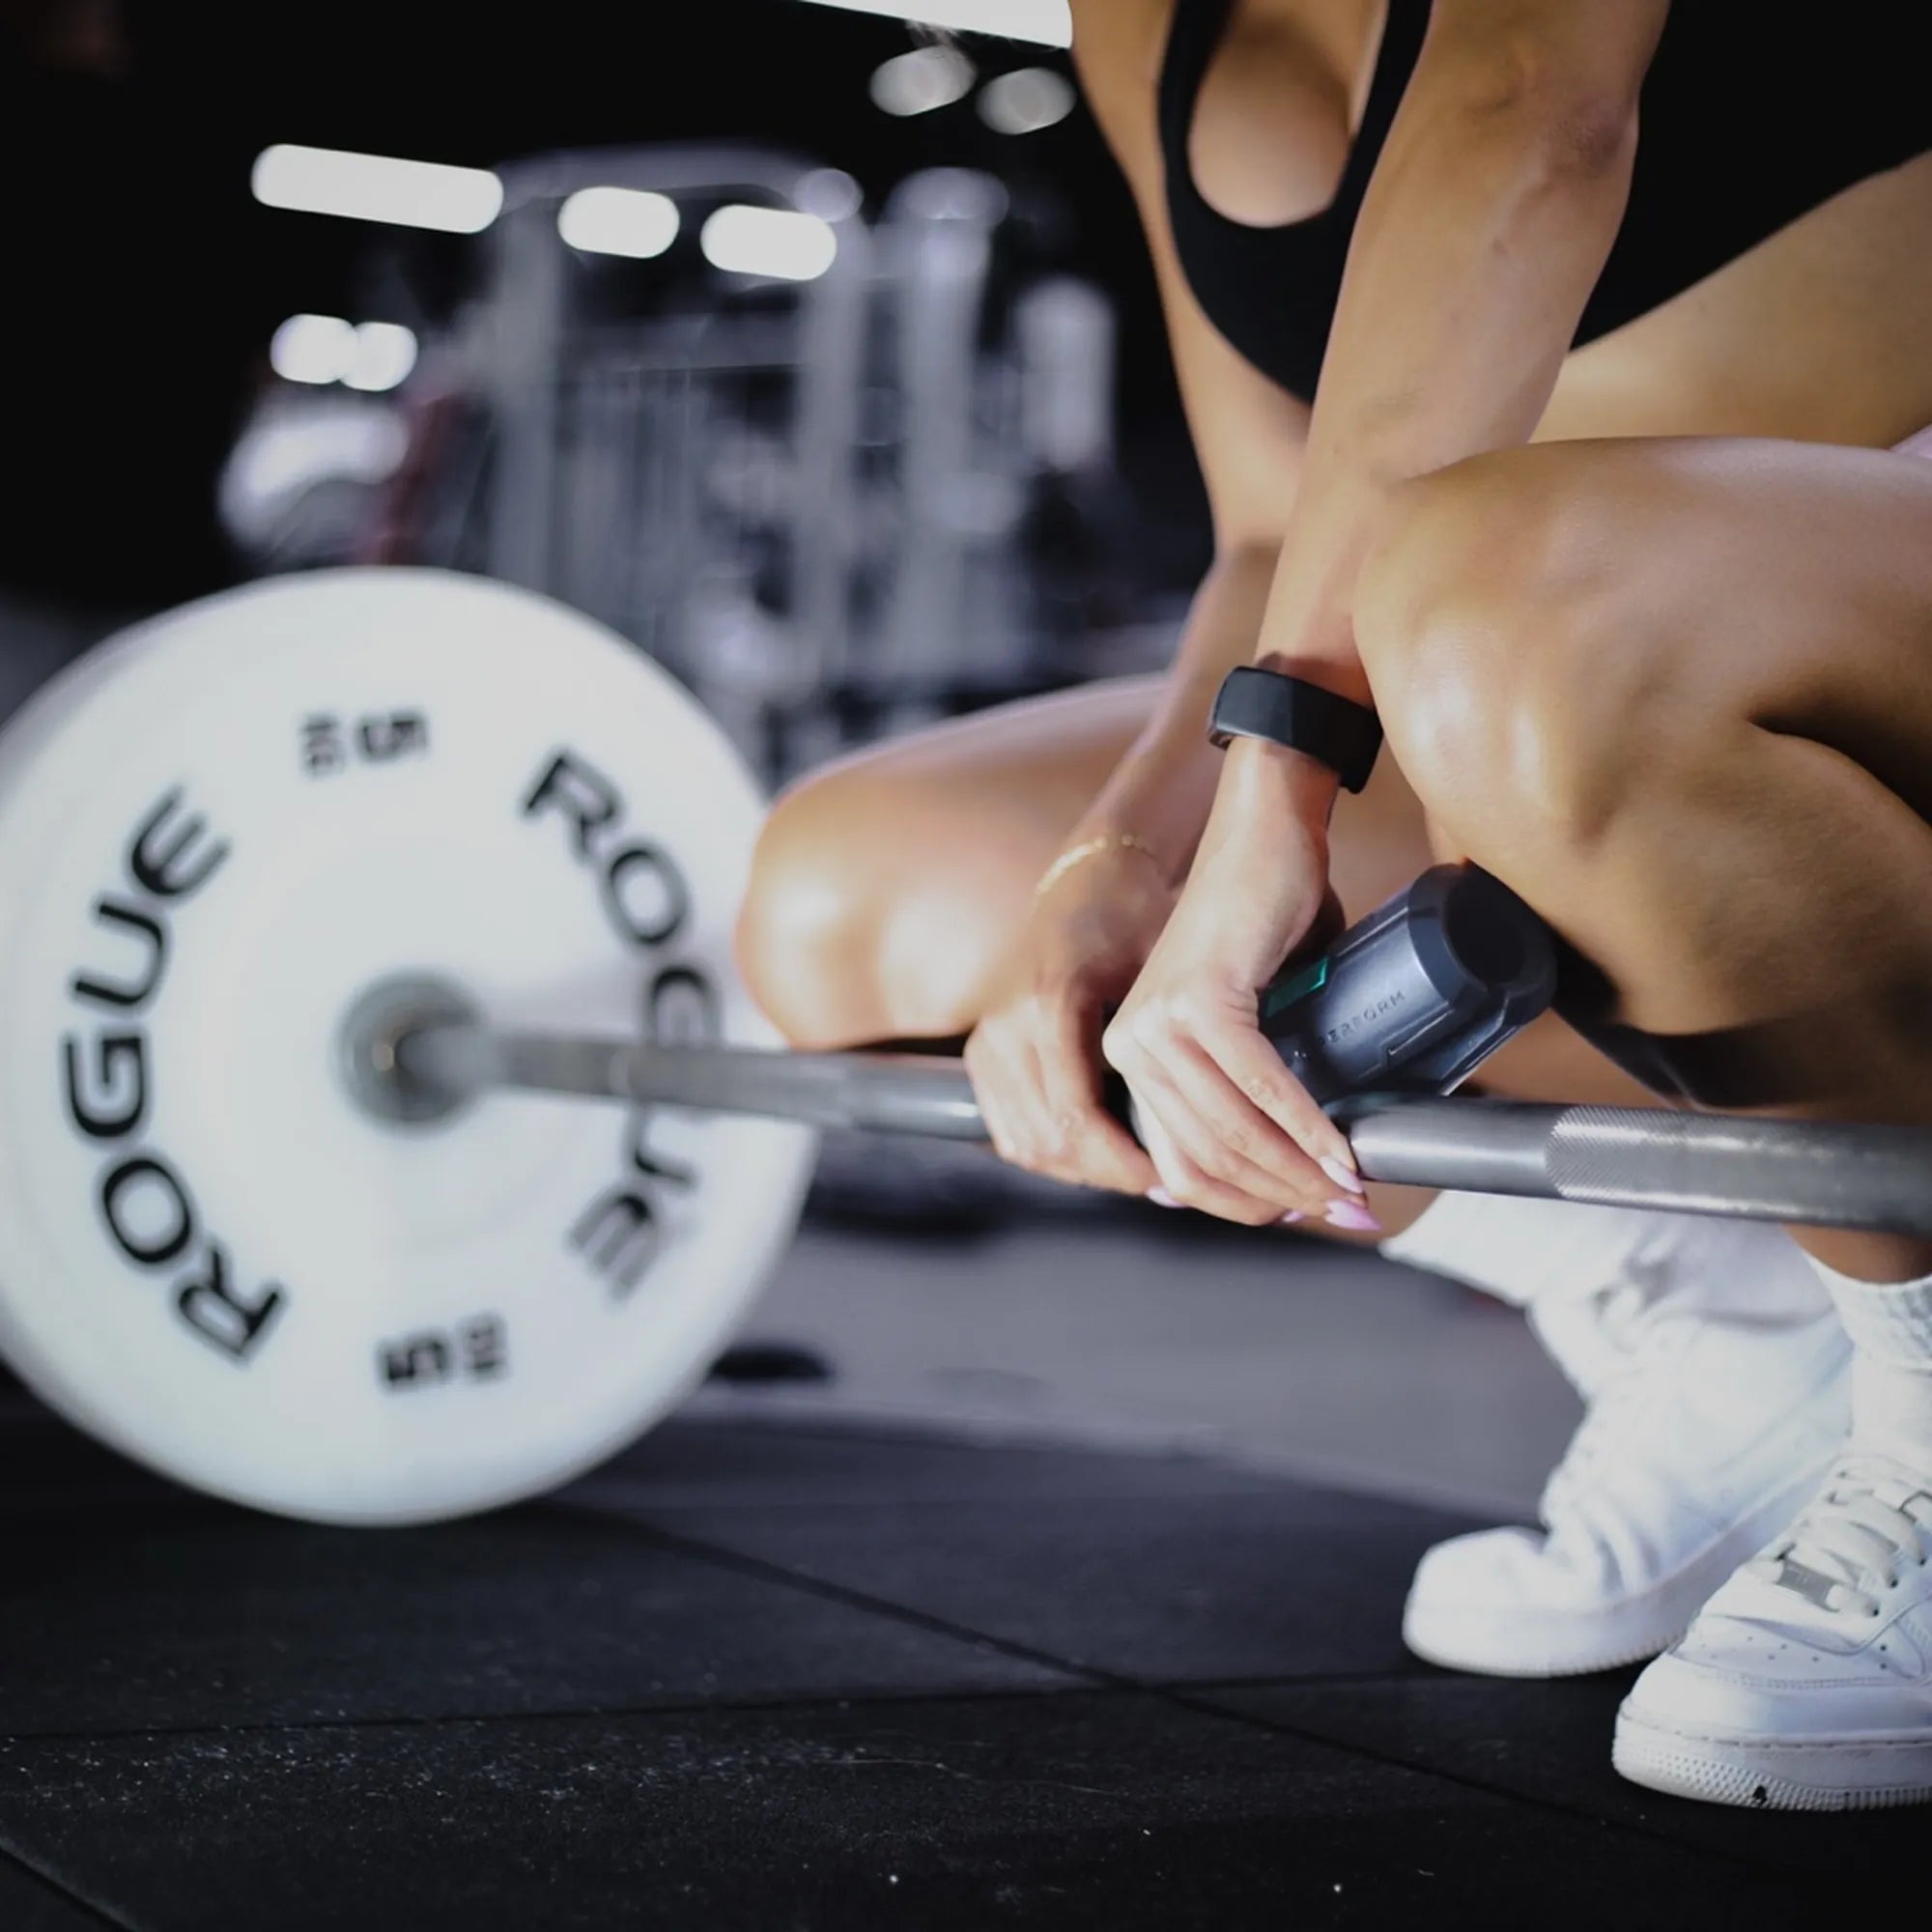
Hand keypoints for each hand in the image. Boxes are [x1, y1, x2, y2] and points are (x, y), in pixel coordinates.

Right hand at [964, 841, 1170, 1194]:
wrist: (1089, 880)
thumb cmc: (1138, 921)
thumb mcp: (1160, 972)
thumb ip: (1169, 1046)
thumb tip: (1211, 1128)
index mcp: (1048, 1004)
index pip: (1077, 1117)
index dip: (1125, 1162)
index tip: (1172, 1181)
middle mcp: (1005, 1025)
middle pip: (1051, 1139)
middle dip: (1110, 1174)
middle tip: (1166, 1187)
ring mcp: (985, 1041)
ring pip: (1027, 1143)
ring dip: (1082, 1171)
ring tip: (1137, 1176)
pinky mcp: (979, 1053)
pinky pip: (1008, 1130)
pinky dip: (1051, 1154)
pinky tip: (1098, 1159)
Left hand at [1102, 743, 1373, 1228]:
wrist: (1268, 834)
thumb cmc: (1266, 920)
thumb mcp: (1245, 1020)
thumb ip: (1243, 1084)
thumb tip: (1290, 1166)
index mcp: (1131, 1057)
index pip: (1179, 1164)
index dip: (1244, 1203)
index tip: (1305, 1214)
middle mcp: (1130, 1045)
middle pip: (1206, 1158)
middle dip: (1282, 1198)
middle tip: (1347, 1214)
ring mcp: (1158, 1024)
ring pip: (1233, 1131)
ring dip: (1301, 1172)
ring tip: (1354, 1192)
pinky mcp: (1201, 1001)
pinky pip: (1259, 1087)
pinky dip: (1307, 1128)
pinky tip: (1342, 1153)